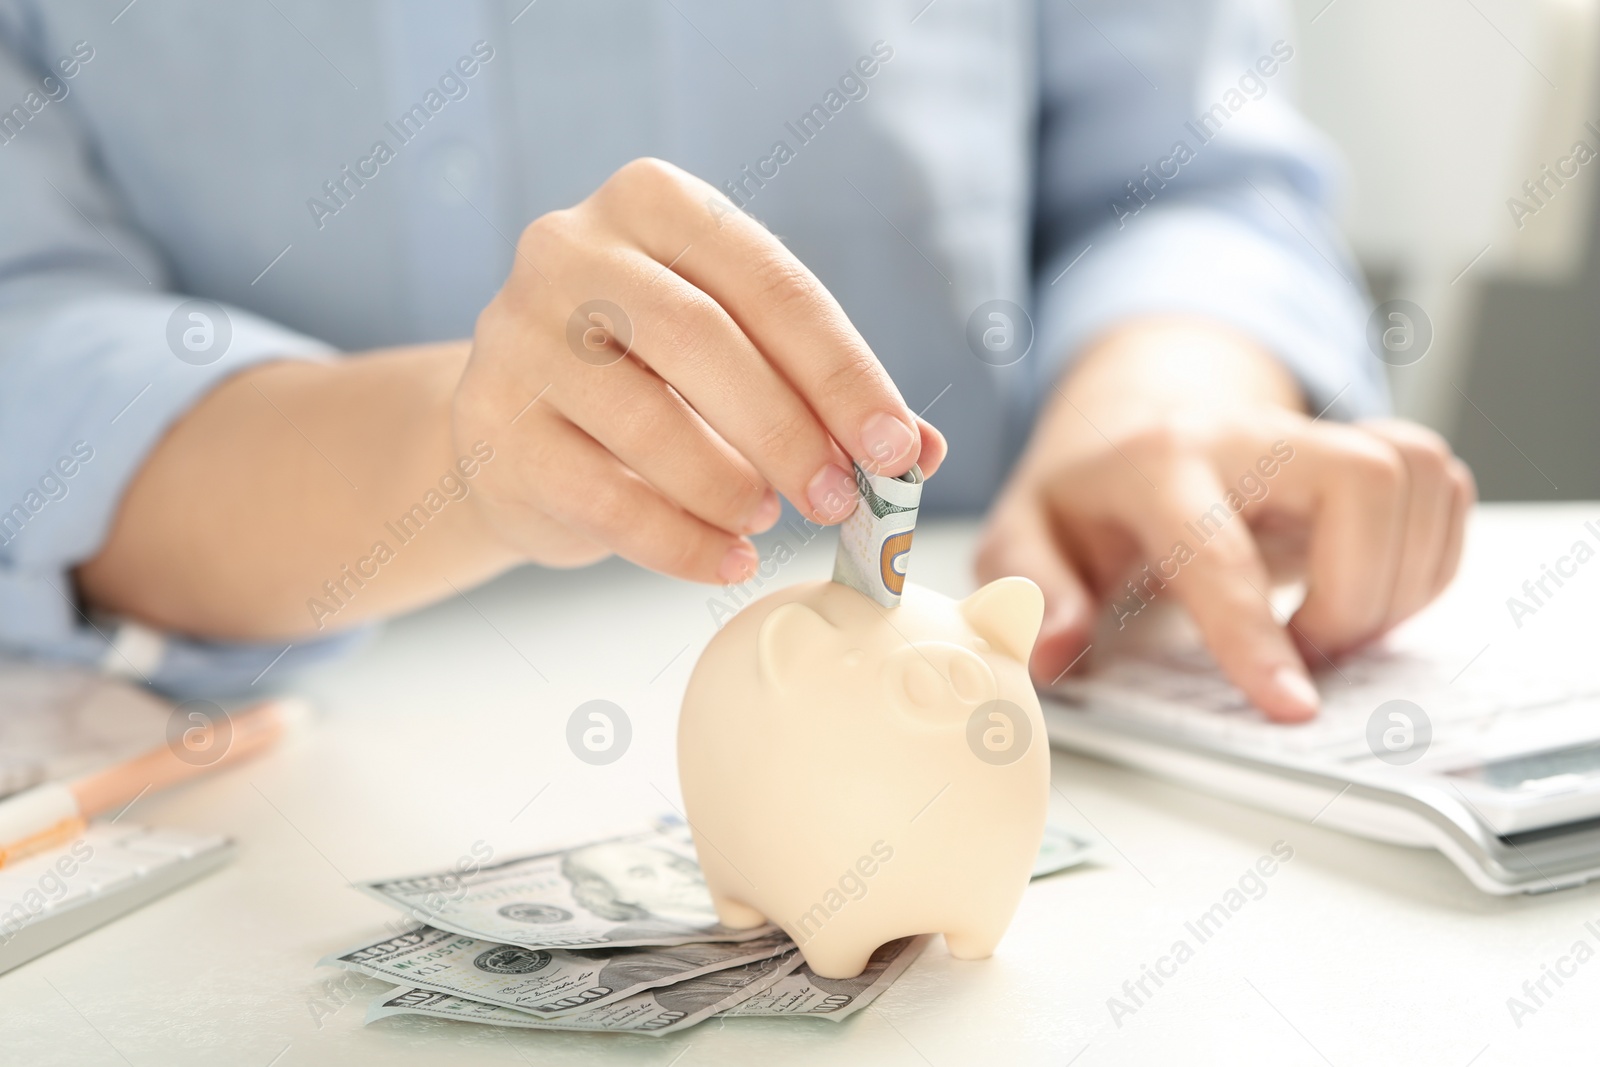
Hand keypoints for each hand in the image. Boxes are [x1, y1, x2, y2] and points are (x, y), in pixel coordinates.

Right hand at [454, 157, 945, 583]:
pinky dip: (678, 541)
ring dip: (730, 485)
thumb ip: (824, 394)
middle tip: (842, 500)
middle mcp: (570, 249)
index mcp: (653, 204)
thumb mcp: (742, 359)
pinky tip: (724, 559)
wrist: (521, 423)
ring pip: (646, 419)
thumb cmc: (654, 378)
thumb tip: (919, 455)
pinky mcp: (489, 425)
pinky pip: (600, 496)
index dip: (843, 374)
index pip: (771, 284)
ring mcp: (515, 334)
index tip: (898, 450)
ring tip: (767, 521)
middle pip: (702, 340)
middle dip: (790, 431)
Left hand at [975, 320, 1473, 721]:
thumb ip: (1032, 593)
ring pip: (1419, 479)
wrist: (1130, 421)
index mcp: (1156, 460)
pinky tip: (1363, 594)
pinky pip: (1444, 492)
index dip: (1256, 634)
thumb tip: (1053, 652)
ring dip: (1398, 580)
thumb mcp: (1022, 538)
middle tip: (1307, 654)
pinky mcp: (1366, 449)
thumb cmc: (1082, 495)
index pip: (1218, 548)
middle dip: (1356, 595)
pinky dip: (1426, 562)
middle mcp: (1249, 432)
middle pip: (1362, 481)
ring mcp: (1316, 432)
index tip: (1292, 708)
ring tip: (1331, 630)